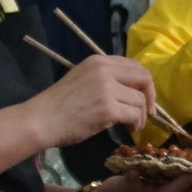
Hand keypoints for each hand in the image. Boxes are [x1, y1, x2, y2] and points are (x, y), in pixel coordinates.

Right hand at [30, 54, 155, 146]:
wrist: (41, 119)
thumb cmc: (59, 104)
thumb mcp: (82, 79)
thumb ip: (104, 78)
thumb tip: (130, 89)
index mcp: (99, 61)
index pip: (134, 65)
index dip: (143, 82)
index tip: (143, 97)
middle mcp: (105, 70)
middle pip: (144, 78)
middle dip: (150, 96)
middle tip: (147, 112)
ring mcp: (107, 89)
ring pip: (140, 100)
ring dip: (141, 115)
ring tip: (132, 126)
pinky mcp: (108, 108)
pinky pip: (134, 115)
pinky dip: (135, 124)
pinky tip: (128, 130)